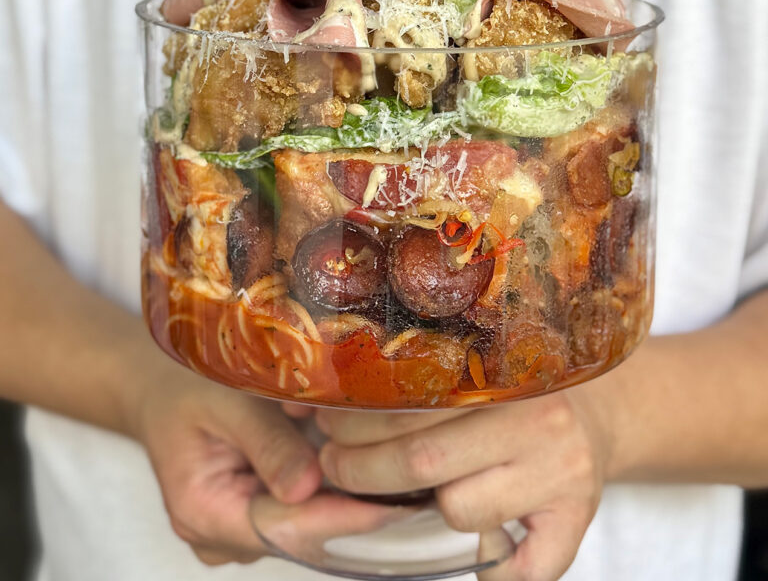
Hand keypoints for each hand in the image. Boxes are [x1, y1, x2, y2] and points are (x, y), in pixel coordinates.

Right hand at [130, 360, 401, 565]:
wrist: (157, 388)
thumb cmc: (186, 386)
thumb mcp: (224, 400)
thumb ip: (267, 442)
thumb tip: (309, 487)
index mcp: (202, 512)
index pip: (281, 529)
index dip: (338, 520)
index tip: (390, 505)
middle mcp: (219, 535)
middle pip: (296, 534)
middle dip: (350, 510)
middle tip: (411, 485)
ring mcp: (237, 531)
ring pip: (301, 528)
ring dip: (343, 500)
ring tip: (394, 469)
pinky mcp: (254, 517)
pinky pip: (298, 514)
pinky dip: (328, 493)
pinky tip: (364, 469)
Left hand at [316, 389, 610, 580]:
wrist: (597, 417)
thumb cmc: (516, 394)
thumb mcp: (479, 370)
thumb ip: (421, 384)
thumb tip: (320, 399)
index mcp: (507, 377)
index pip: (412, 407)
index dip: (358, 424)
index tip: (324, 426)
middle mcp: (538, 422)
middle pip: (424, 459)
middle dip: (362, 467)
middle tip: (331, 461)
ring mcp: (561, 475)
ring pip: (460, 509)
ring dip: (416, 512)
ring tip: (387, 493)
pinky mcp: (578, 523)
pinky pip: (523, 569)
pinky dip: (493, 576)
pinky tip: (475, 563)